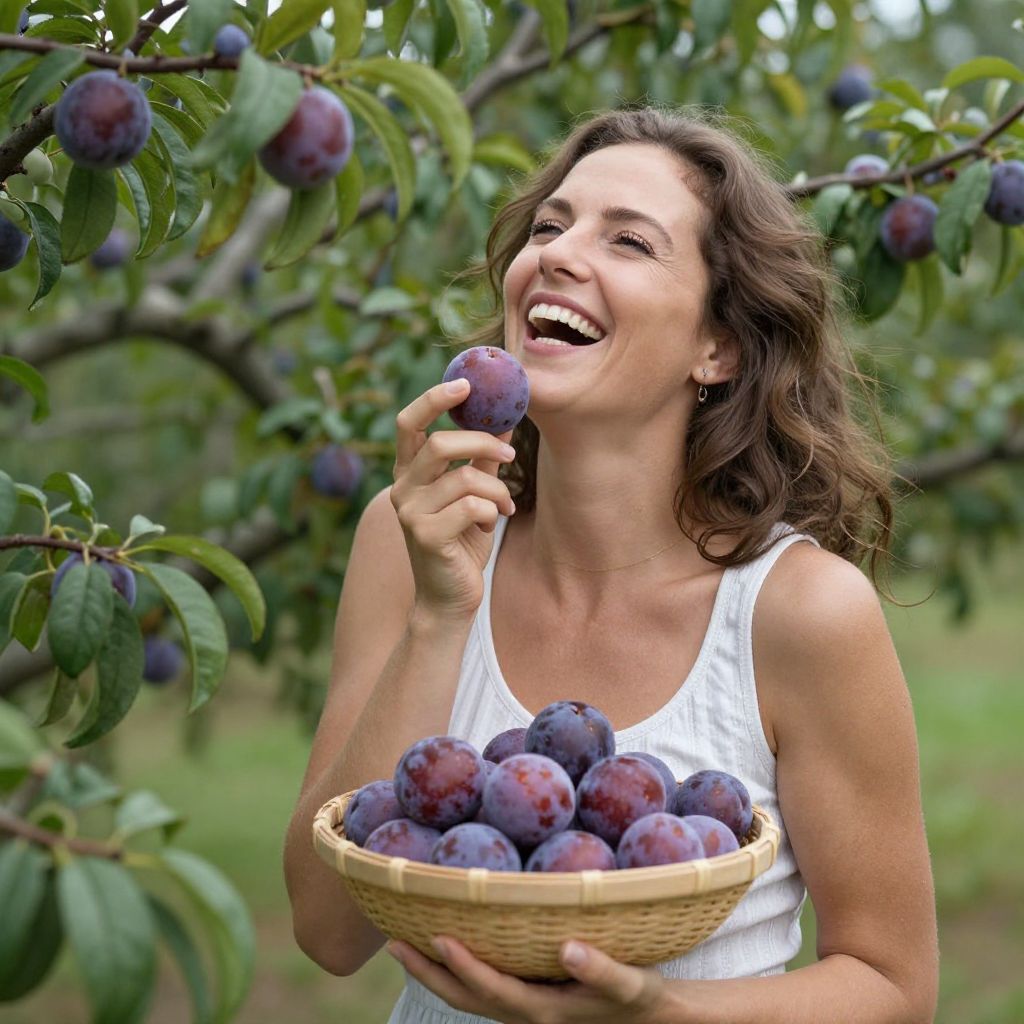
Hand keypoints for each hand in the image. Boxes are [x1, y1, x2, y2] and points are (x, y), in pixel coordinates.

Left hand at [386, 934, 674, 1023]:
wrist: (651, 1021)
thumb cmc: (640, 999)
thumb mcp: (629, 984)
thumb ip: (600, 970)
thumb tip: (568, 949)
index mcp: (544, 1012)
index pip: (493, 990)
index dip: (464, 965)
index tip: (437, 937)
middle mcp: (526, 1016)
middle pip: (465, 999)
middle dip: (428, 973)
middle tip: (393, 943)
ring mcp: (524, 1012)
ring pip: (468, 997)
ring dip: (435, 973)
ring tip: (404, 943)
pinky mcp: (528, 1002)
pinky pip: (482, 989)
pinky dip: (458, 971)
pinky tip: (447, 947)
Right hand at [391, 379, 516, 621]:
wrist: (450, 598)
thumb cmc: (462, 543)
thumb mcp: (474, 494)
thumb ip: (482, 459)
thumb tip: (504, 418)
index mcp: (409, 473)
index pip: (409, 424)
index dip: (434, 399)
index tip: (466, 384)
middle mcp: (402, 489)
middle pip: (442, 443)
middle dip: (484, 444)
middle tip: (511, 455)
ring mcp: (409, 513)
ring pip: (464, 477)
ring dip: (496, 488)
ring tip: (505, 504)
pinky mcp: (425, 535)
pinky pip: (471, 506)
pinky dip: (491, 510)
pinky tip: (491, 522)